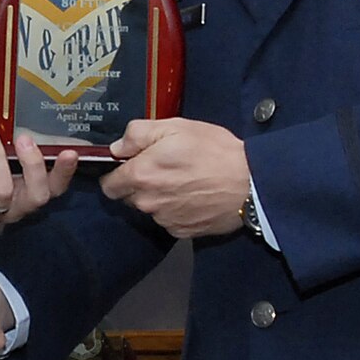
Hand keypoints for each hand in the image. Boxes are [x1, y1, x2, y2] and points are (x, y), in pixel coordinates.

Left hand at [0, 127, 79, 227]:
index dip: (64, 173)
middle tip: (26, 140)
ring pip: (3, 191)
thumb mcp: (1, 144)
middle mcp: (12, 206)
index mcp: (27, 191)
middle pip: (36, 197)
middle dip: (34, 167)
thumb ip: (18, 138)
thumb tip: (36, 120)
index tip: (70, 152)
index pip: (54, 188)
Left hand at [99, 118, 249, 237]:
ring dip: (159, 198)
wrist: (251, 184)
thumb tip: (117, 148)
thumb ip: (138, 134)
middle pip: (129, 197)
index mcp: (141, 175)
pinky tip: (194, 197)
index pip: (109, 185)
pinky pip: (169, 220)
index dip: (117, 174)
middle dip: (139, 185)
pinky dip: (176, 210)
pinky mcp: (182, 232)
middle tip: (163, 169)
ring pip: (150, 209)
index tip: (131, 165)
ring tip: (184, 182)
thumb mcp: (175, 127)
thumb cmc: (214, 151)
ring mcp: (165, 220)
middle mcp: (147, 203)